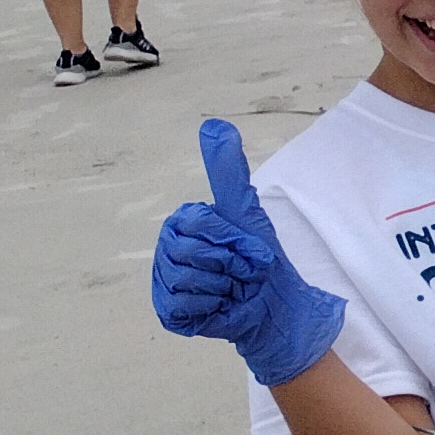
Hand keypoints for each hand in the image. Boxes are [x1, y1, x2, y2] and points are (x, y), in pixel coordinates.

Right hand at [150, 117, 347, 386]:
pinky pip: (182, 305)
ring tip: (230, 288)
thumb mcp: (245, 208)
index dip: (230, 237)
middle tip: (240, 271)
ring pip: (185, 279)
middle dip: (228, 263)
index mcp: (183, 223)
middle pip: (190, 252)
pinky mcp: (167, 310)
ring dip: (221, 286)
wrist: (270, 303)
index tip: (246, 245)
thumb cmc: (259, 256)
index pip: (198, 222)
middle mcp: (167, 249)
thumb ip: (227, 169)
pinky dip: (209, 307)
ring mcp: (163, 280)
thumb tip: (215, 124)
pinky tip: (217, 305)